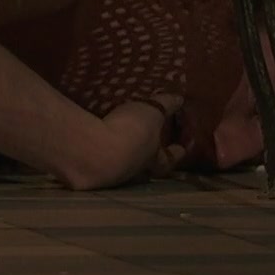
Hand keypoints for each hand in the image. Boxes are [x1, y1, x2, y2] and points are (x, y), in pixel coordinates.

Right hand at [62, 94, 185, 190]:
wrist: (94, 151)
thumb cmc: (131, 132)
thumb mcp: (151, 112)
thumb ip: (164, 105)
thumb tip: (180, 99)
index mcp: (154, 158)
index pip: (171, 157)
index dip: (178, 151)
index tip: (184, 147)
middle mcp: (135, 170)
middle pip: (147, 170)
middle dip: (150, 162)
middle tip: (152, 152)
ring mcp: (113, 175)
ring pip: (123, 168)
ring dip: (124, 158)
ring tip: (120, 143)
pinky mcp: (91, 171)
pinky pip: (99, 161)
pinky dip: (100, 153)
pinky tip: (95, 143)